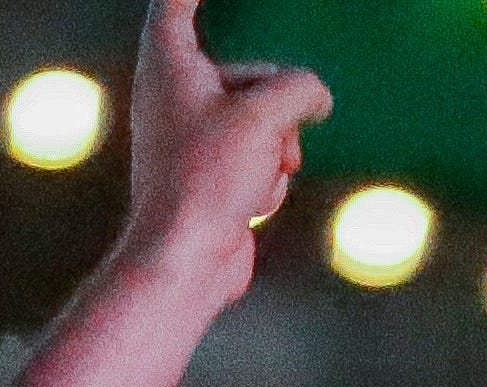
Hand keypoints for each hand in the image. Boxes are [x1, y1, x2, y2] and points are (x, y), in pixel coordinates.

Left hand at [115, 0, 326, 288]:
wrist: (186, 260)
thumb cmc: (207, 178)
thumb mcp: (266, 116)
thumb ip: (299, 89)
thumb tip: (317, 95)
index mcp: (169, 63)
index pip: (179, 4)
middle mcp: (174, 95)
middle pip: (244, 72)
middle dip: (277, 101)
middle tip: (291, 124)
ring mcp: (192, 138)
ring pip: (258, 119)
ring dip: (277, 146)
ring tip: (269, 172)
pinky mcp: (209, 176)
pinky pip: (255, 158)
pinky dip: (265, 178)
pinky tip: (255, 202)